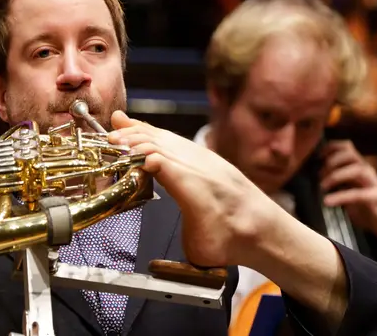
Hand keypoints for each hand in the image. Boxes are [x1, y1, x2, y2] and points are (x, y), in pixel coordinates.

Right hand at [107, 111, 274, 267]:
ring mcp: (207, 160)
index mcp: (195, 189)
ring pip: (170, 139)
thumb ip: (174, 243)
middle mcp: (201, 168)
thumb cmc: (234, 242)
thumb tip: (154, 253)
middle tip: (108, 137)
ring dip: (143, 132)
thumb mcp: (197, 250)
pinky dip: (158, 134)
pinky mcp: (210, 159)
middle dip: (132, 138)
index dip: (136, 152)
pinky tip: (147, 130)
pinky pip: (179, 141)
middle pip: (161, 143)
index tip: (114, 148)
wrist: (268, 232)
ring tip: (121, 124)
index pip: (161, 160)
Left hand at [321, 140, 376, 238]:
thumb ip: (335, 183)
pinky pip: (359, 194)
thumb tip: (313, 179)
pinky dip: (341, 196)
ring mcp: (374, 184)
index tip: (318, 156)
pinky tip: (328, 202)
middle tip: (319, 175)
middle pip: (352, 154)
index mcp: (358, 169)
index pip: (347, 148)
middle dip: (332, 161)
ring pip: (358, 169)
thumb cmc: (364, 208)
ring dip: (337, 175)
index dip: (332, 147)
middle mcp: (367, 173)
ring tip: (322, 186)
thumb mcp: (346, 192)